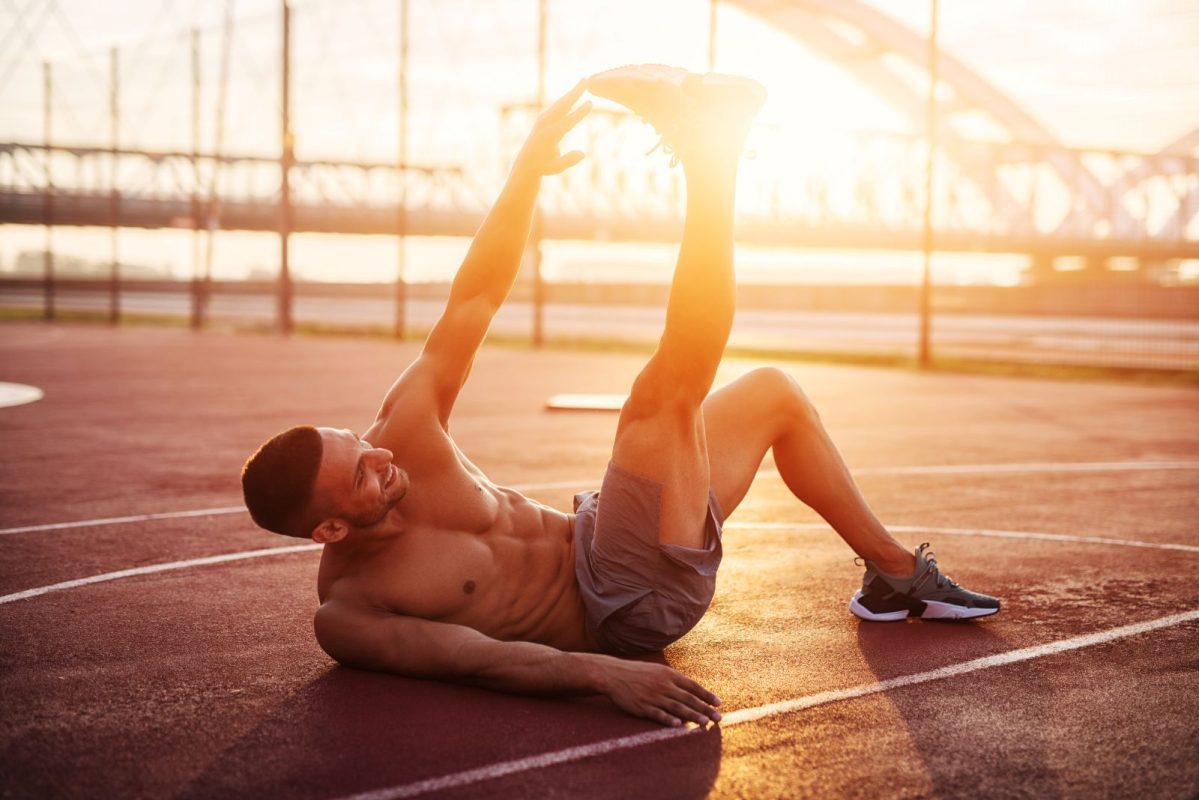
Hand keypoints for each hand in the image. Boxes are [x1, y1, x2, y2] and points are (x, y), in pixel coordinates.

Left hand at [512, 81, 590, 176]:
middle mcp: (545, 124)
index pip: (568, 122)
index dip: (580, 113)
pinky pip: (556, 106)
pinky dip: (566, 98)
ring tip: (583, 82)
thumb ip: (569, 160)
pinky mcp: (543, 118)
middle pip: (562, 106)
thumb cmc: (544, 167)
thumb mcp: (556, 167)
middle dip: (575, 93)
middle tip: (586, 81)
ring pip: (560, 103)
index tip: (590, 103)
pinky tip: (573, 93)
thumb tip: (583, 154)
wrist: (526, 163)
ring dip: (571, 92)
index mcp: (550, 136)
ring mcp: (543, 120)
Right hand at [596, 657, 722, 727]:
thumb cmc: (637, 673)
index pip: (692, 685)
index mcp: (668, 674)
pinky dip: (668, 720)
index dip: (706, 695)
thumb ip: (673, 680)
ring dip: (692, 716)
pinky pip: (658, 714)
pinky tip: (678, 726)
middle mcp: (663, 684)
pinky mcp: (642, 706)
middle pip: (688, 698)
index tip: (719, 703)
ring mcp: (653, 696)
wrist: (612, 674)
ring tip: (704, 723)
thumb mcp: (657, 671)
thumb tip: (690, 690)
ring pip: (676, 707)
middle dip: (705, 708)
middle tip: (718, 718)